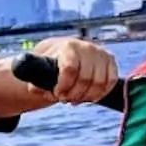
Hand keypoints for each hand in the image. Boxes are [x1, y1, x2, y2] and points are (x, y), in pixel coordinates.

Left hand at [0, 37, 118, 112]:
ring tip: (74, 99)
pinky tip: (88, 97)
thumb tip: (35, 89)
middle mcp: (87, 47)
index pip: (70, 69)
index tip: (57, 94)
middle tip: (64, 99)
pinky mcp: (111, 61)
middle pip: (86, 79)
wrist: (63, 52)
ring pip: (99, 83)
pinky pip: (110, 82)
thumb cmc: (48, 62)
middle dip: (74, 94)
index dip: (63, 86)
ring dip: (86, 96)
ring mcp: (101, 53)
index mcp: (68, 46)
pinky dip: (99, 93)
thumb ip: (34, 77)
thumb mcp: (37, 66)